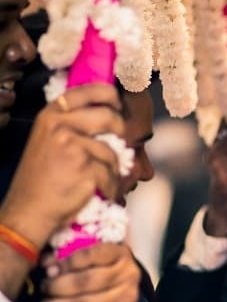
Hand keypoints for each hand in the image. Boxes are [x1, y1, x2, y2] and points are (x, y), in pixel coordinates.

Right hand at [0, 84, 123, 249]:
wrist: (29, 210)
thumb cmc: (42, 178)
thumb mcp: (48, 139)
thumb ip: (71, 122)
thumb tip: (110, 111)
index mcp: (51, 115)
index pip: (89, 90)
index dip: (110, 95)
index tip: (117, 104)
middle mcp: (60, 125)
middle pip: (109, 117)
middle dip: (121, 132)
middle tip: (117, 146)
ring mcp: (73, 146)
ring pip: (113, 150)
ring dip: (113, 168)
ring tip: (98, 178)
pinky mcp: (86, 168)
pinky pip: (112, 173)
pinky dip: (110, 186)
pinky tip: (97, 192)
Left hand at [41, 242, 140, 301]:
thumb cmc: (97, 278)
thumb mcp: (88, 261)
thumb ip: (67, 258)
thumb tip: (48, 266)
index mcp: (121, 256)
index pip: (92, 254)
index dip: (67, 261)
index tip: (50, 268)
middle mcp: (128, 279)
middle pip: (86, 281)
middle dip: (58, 285)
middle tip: (45, 287)